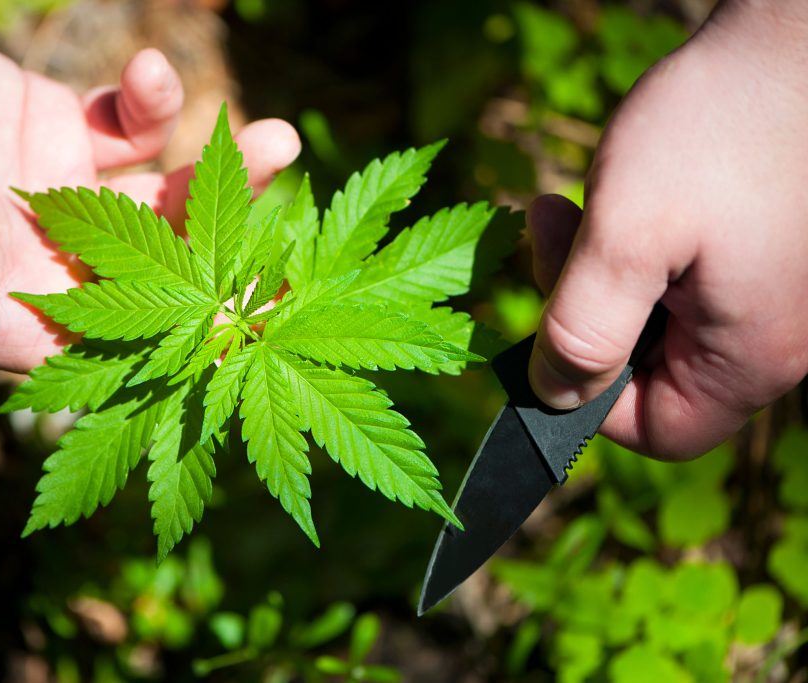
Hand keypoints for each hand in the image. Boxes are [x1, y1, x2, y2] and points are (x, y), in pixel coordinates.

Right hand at [0, 0, 299, 491]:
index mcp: (18, 314)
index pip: (121, 348)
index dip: (187, 346)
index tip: (255, 333)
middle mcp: (53, 263)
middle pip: (165, 273)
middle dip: (231, 251)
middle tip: (291, 233)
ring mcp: (69, 197)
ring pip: (165, 198)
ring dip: (222, 173)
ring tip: (283, 140)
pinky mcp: (65, 130)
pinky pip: (129, 123)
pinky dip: (153, 100)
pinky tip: (157, 70)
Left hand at [527, 0, 807, 458]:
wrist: (796, 34)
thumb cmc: (719, 128)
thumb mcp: (628, 237)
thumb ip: (585, 331)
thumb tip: (553, 395)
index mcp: (749, 357)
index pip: (657, 430)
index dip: (586, 400)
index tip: (544, 330)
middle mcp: (770, 338)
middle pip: (651, 372)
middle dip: (582, 315)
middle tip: (548, 235)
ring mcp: (768, 293)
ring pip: (657, 319)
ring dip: (598, 272)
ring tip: (573, 207)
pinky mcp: (760, 250)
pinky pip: (679, 277)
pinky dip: (631, 247)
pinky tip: (616, 195)